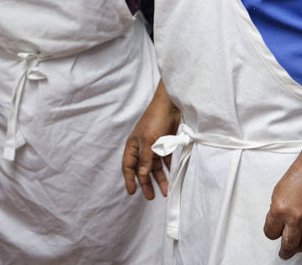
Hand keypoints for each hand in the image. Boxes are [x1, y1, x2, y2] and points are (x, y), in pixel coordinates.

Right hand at [122, 81, 178, 199]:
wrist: (171, 105)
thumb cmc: (154, 119)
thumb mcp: (148, 140)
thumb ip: (146, 159)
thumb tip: (142, 175)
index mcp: (133, 145)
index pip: (129, 165)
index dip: (130, 179)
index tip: (132, 191)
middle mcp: (143, 148)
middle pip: (143, 169)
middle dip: (146, 183)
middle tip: (151, 197)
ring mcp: (155, 147)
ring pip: (156, 167)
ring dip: (160, 179)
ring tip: (165, 191)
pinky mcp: (167, 145)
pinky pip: (166, 161)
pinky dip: (168, 169)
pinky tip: (172, 178)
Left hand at [262, 159, 301, 259]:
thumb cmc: (299, 176)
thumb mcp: (278, 193)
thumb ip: (277, 211)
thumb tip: (278, 225)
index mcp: (280, 210)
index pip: (271, 233)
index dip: (271, 233)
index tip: (273, 233)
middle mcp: (296, 218)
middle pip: (288, 245)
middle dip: (285, 252)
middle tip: (284, 254)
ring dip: (300, 246)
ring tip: (297, 245)